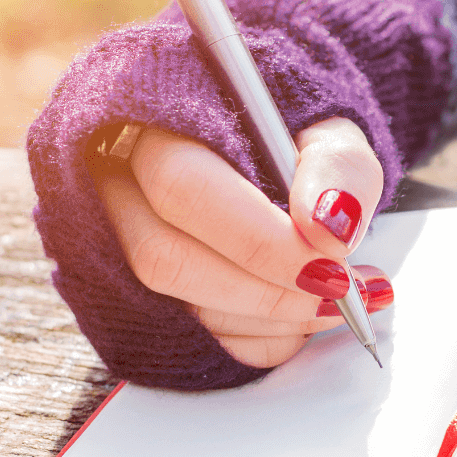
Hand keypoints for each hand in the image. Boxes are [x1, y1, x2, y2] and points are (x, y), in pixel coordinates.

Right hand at [87, 117, 391, 367]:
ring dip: (271, 318)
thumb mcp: (329, 131)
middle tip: (341, 289)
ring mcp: (116, 243)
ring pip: (177, 305)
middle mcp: (116, 182)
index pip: (183, 187)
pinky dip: (261, 339)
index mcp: (151, 118)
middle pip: (164, 257)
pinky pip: (197, 339)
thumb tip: (331, 231)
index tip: (333, 258)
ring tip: (339, 299)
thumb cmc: (290, 139)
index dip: (260, 238)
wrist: (271, 158)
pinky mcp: (143, 296)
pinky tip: (302, 316)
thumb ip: (339, 168)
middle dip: (268, 289)